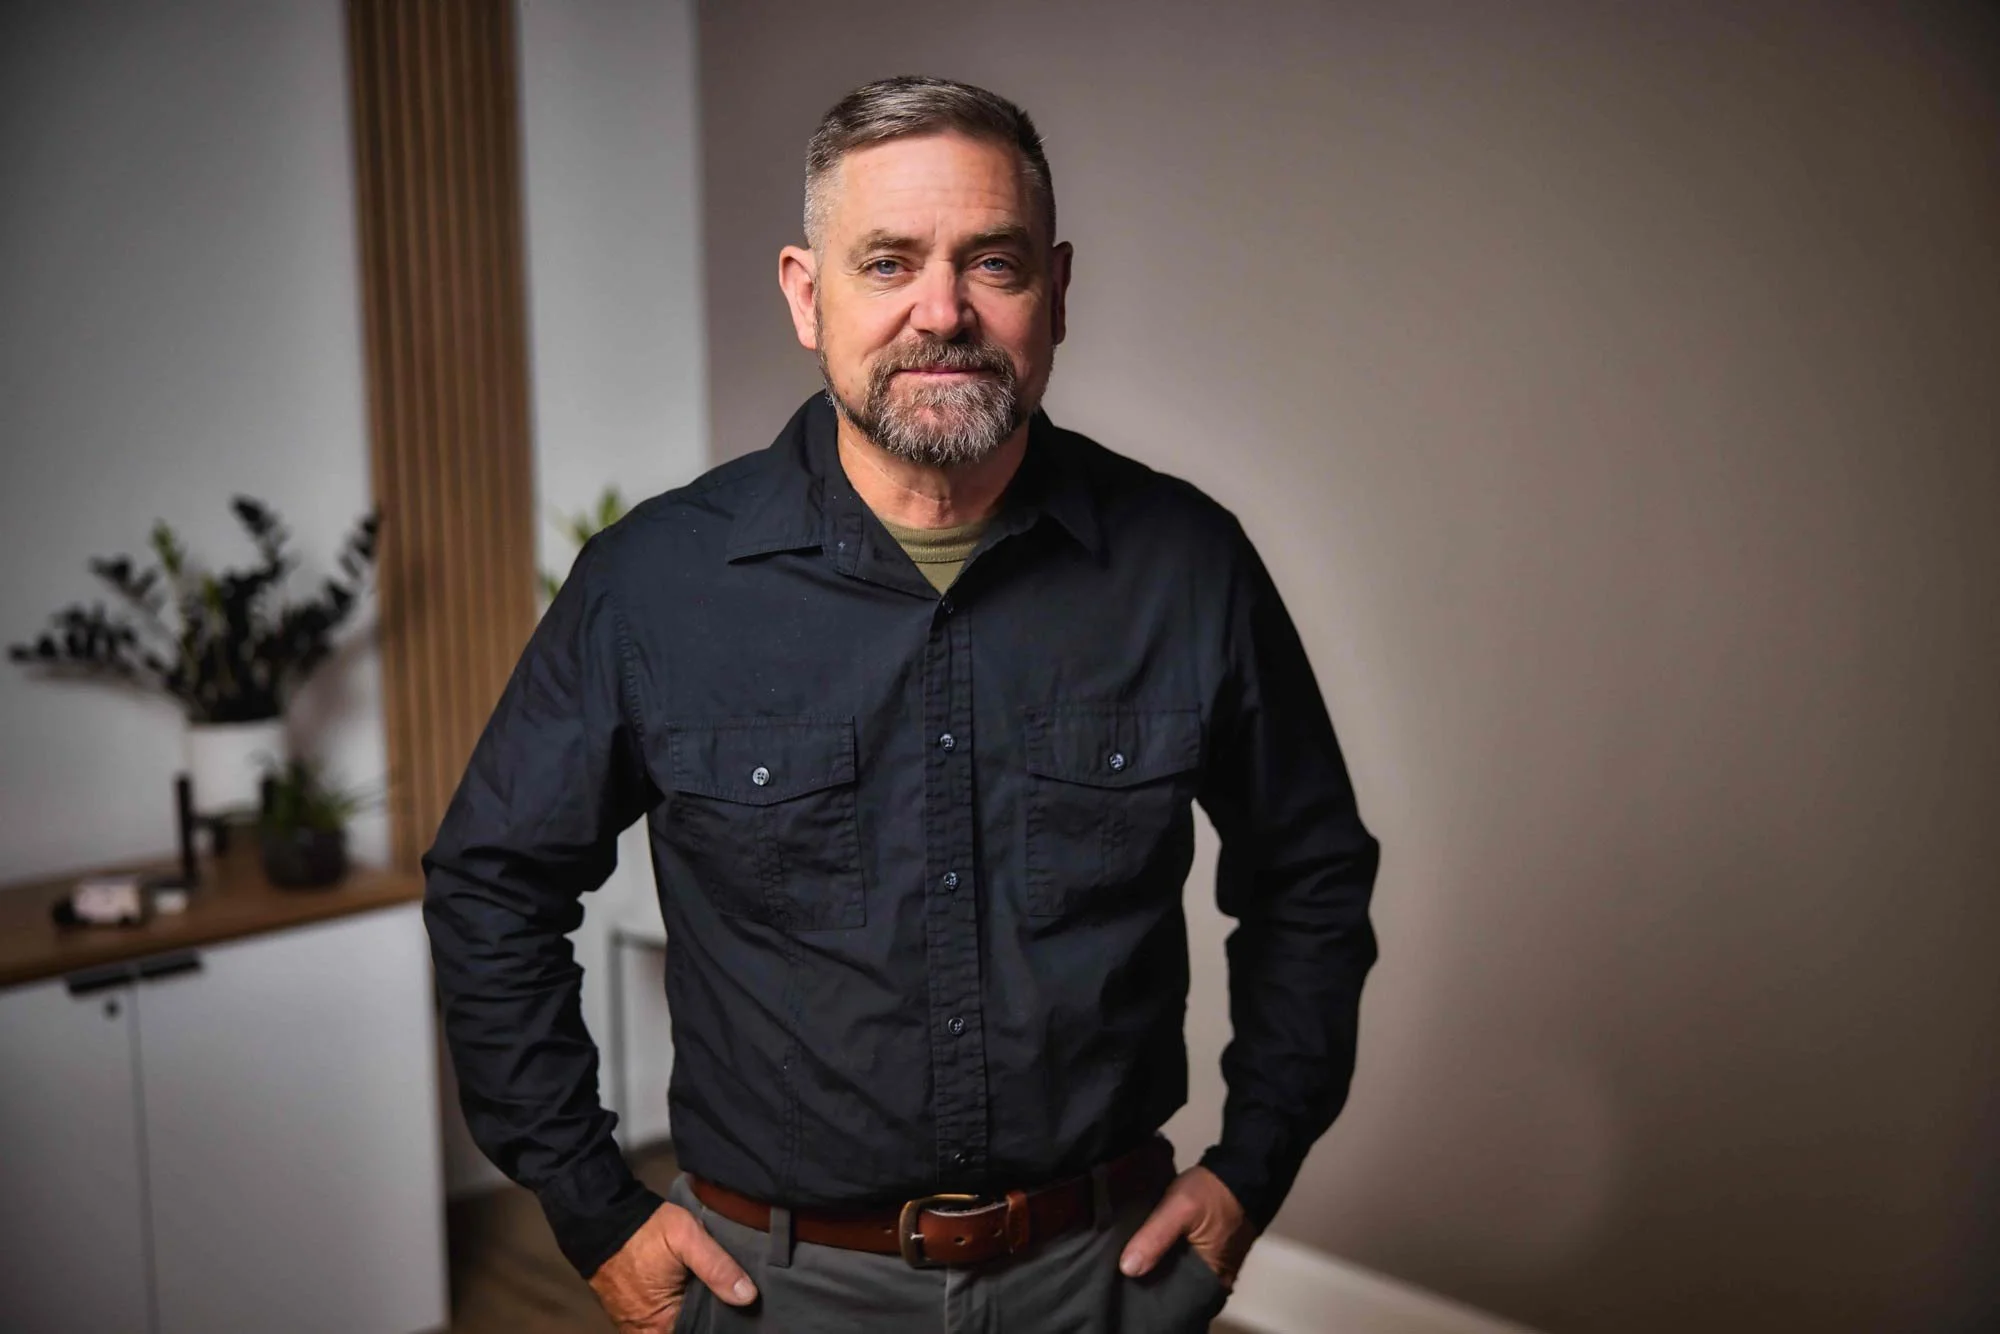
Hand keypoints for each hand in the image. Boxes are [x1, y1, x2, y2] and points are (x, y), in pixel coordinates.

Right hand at [586, 1200, 759, 1331]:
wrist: (601, 1217)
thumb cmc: (645, 1229)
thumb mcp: (687, 1237)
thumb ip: (718, 1267)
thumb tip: (748, 1297)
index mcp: (661, 1324)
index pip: (701, 1333)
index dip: (720, 1323)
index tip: (737, 1313)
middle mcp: (646, 1332)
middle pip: (686, 1331)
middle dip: (705, 1319)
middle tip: (727, 1300)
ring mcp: (634, 1325)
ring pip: (672, 1328)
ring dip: (690, 1316)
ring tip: (711, 1296)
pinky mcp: (628, 1314)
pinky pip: (657, 1322)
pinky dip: (674, 1313)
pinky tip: (690, 1294)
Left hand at [1118, 1165, 1254, 1290]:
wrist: (1240, 1172)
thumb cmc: (1213, 1192)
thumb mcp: (1180, 1208)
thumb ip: (1155, 1237)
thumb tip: (1127, 1269)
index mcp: (1211, 1282)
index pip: (1172, 1300)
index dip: (1147, 1292)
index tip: (1124, 1283)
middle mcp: (1215, 1283)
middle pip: (1174, 1288)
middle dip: (1150, 1279)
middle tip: (1123, 1268)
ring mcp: (1213, 1269)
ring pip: (1177, 1275)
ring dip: (1158, 1267)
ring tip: (1131, 1257)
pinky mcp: (1209, 1255)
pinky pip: (1183, 1263)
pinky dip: (1168, 1257)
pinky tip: (1150, 1247)